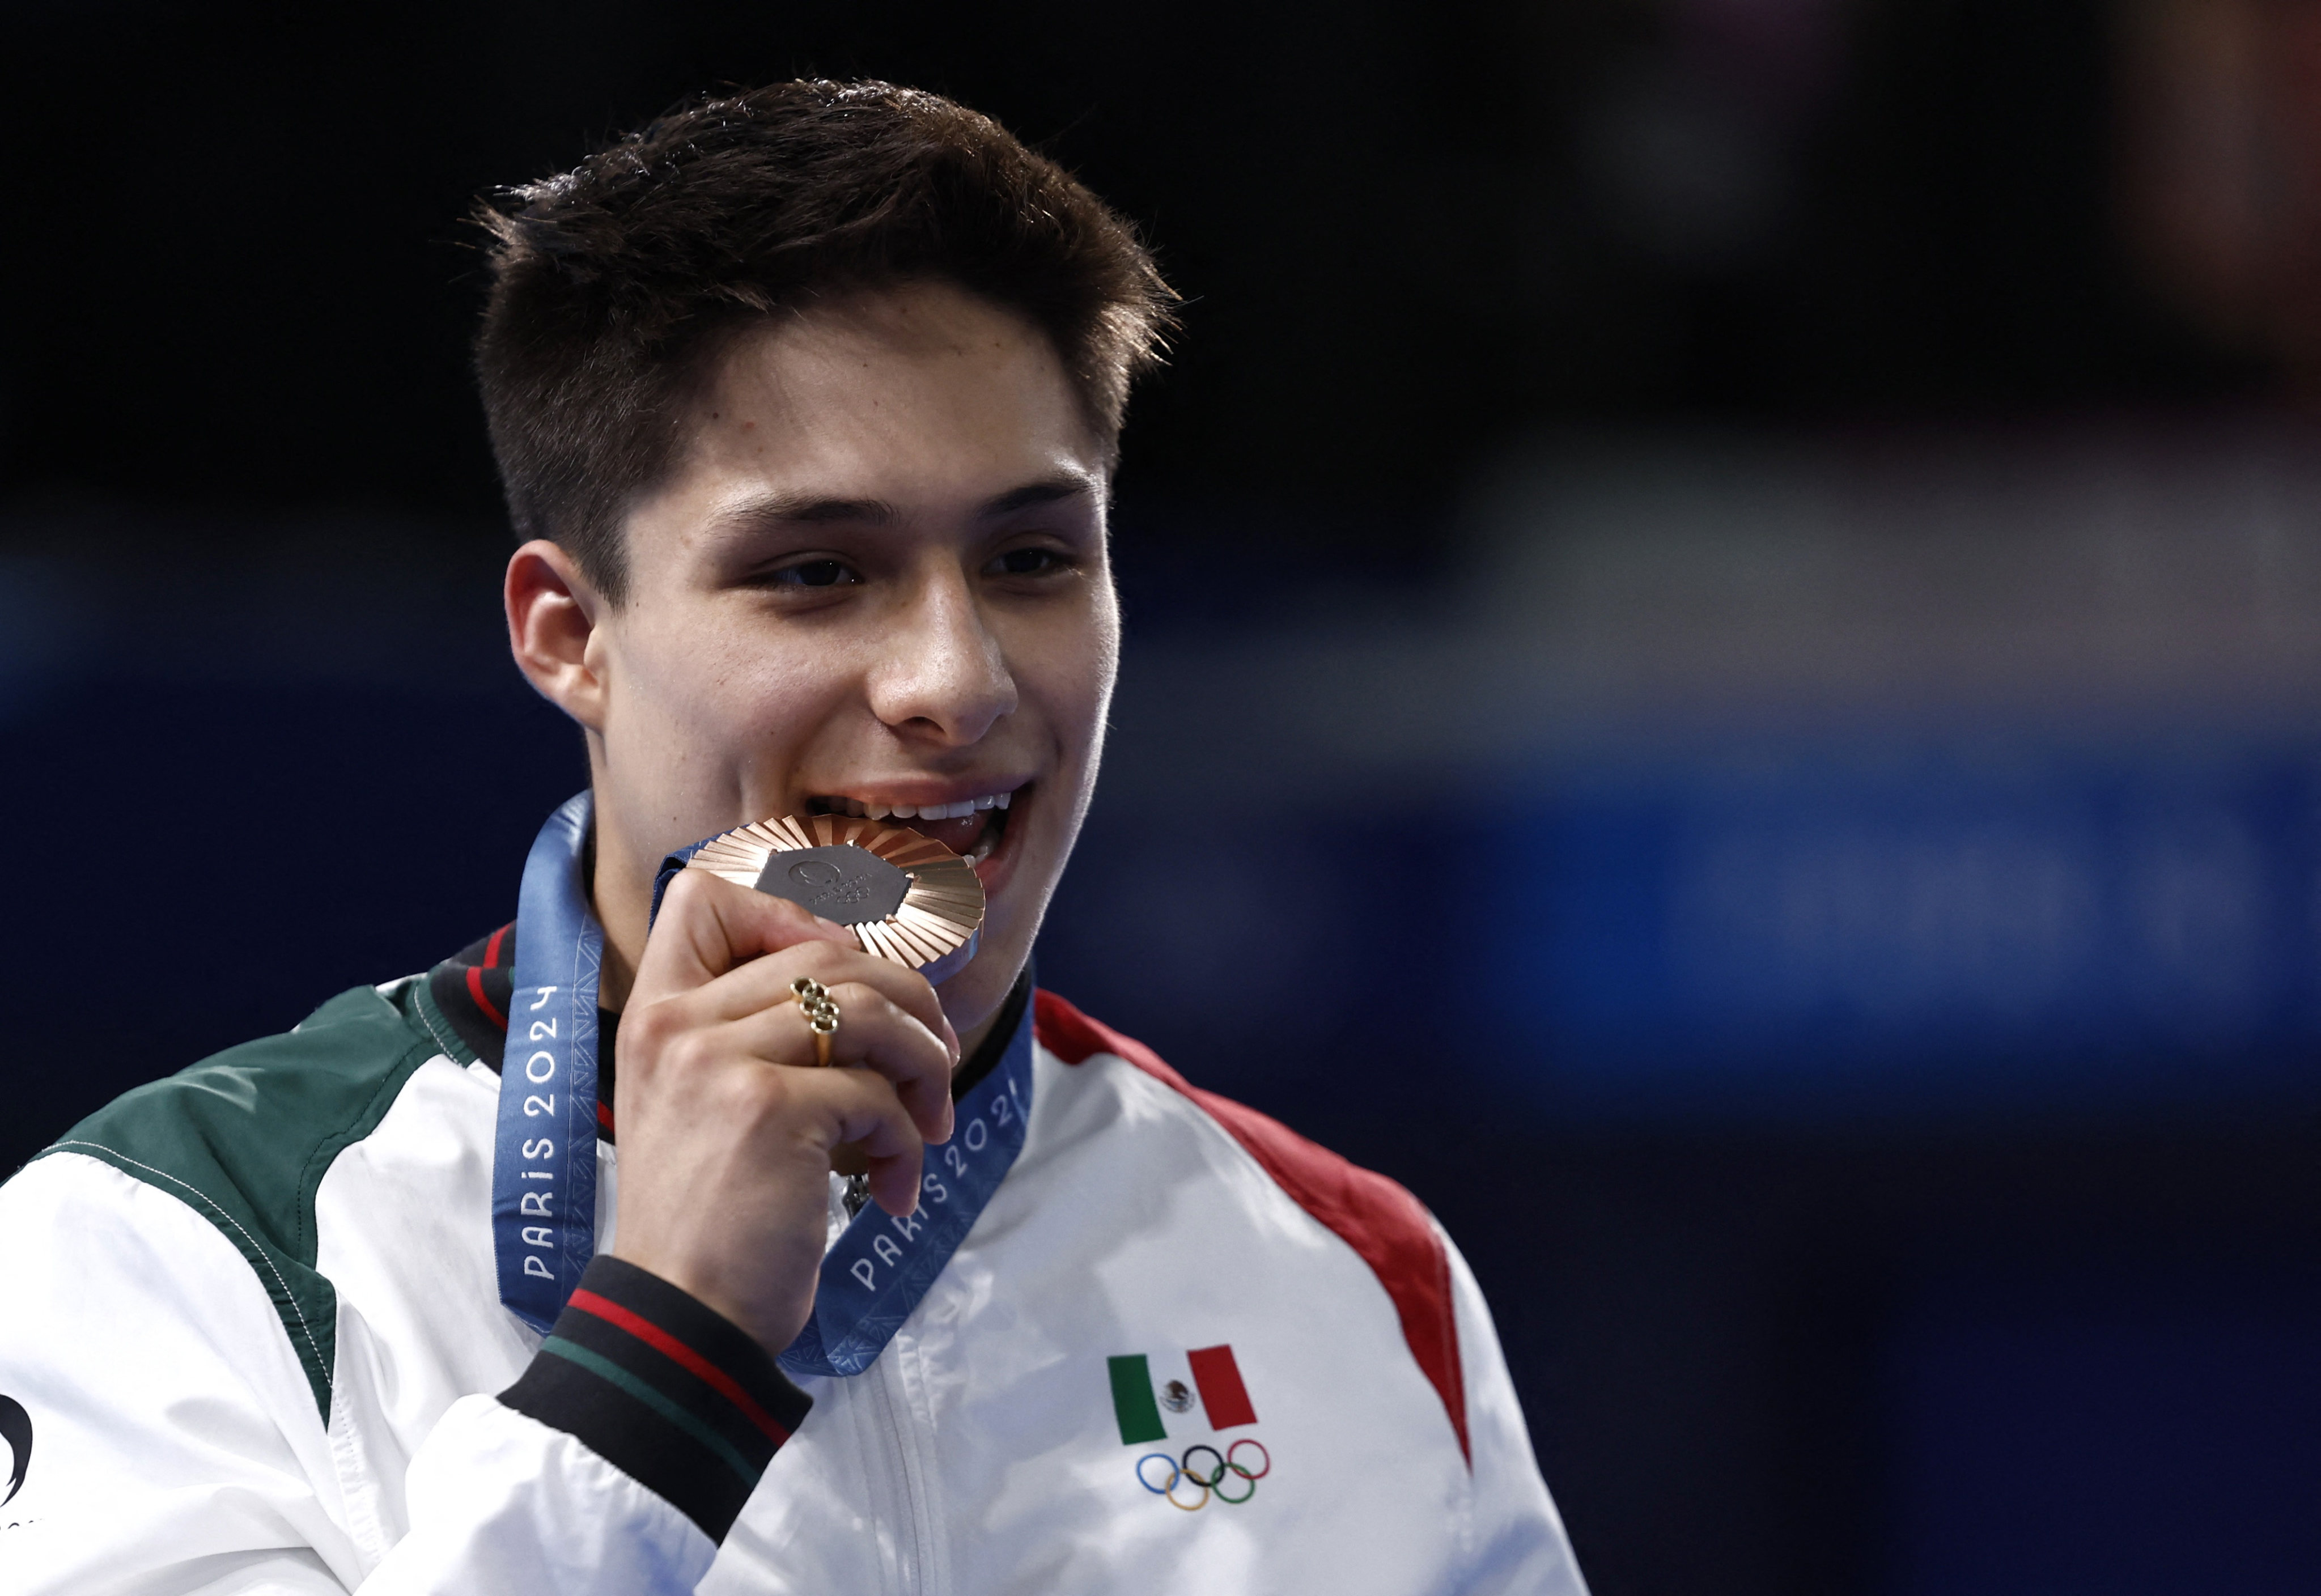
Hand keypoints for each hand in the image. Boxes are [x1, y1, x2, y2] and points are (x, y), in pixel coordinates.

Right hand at [607, 870, 959, 1351]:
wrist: (681, 1318)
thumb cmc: (710, 1220)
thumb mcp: (705, 1104)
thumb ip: (757, 1034)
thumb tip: (876, 985)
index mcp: (654, 1015)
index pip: (700, 894)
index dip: (790, 910)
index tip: (843, 967)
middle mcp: (677, 1025)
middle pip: (828, 951)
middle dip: (907, 1004)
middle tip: (933, 1065)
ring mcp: (719, 1062)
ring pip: (867, 1009)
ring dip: (924, 1066)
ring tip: (928, 1122)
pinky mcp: (768, 1110)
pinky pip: (877, 1094)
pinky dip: (905, 1142)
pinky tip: (893, 1187)